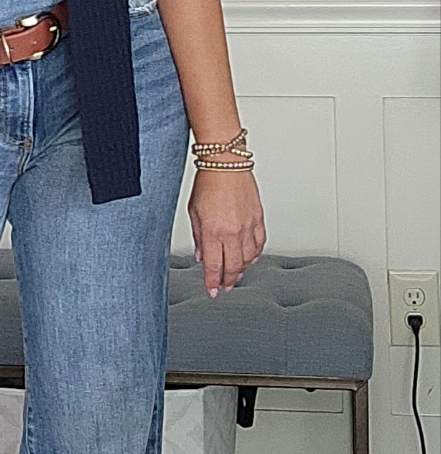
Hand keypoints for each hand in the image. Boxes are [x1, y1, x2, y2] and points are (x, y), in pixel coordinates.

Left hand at [187, 167, 265, 297]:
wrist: (226, 163)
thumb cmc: (208, 183)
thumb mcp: (193, 212)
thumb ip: (198, 237)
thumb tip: (201, 255)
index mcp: (214, 232)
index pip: (213, 266)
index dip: (212, 282)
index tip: (212, 290)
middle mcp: (233, 232)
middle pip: (233, 266)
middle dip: (228, 280)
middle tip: (225, 286)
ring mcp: (248, 226)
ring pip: (249, 258)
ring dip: (242, 268)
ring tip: (236, 273)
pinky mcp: (259, 218)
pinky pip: (260, 243)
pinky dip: (255, 254)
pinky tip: (251, 257)